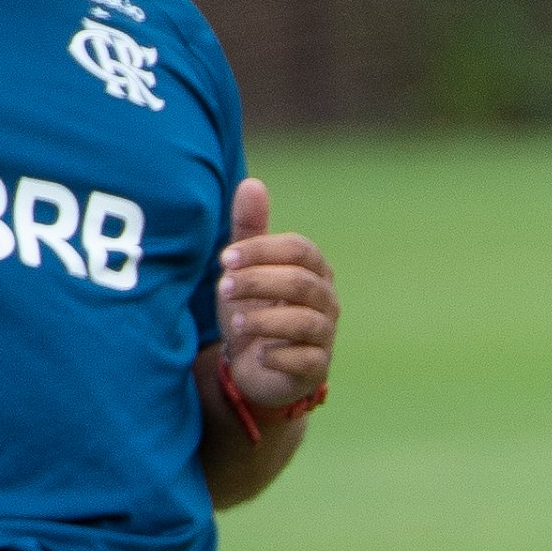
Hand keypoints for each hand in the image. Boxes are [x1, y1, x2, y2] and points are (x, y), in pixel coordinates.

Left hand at [215, 178, 335, 410]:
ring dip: (266, 319)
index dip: (264, 251)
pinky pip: (305, 359)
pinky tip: (257, 353)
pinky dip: (278, 355)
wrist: (255, 364)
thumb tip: (253, 183)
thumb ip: (249, 230)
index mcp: (313, 270)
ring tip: (236, 322)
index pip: (300, 250)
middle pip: (303, 283)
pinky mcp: (317, 367)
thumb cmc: (253, 307)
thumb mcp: (244, 267)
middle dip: (260, 282)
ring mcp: (325, 335)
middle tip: (225, 287)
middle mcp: (327, 301)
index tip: (226, 258)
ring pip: (306, 321)